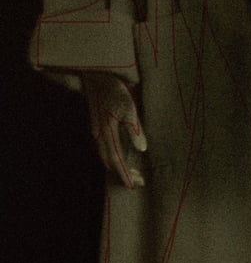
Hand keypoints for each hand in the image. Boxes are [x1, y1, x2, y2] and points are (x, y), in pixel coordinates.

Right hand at [81, 72, 147, 188]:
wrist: (96, 76)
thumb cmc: (114, 90)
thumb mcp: (129, 108)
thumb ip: (134, 129)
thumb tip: (142, 149)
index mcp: (106, 133)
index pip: (116, 161)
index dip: (124, 174)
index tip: (134, 186)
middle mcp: (98, 136)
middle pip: (109, 162)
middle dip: (122, 174)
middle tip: (138, 181)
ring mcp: (95, 132)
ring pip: (105, 156)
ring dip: (117, 167)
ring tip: (132, 172)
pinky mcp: (96, 127)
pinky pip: (103, 149)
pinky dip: (112, 157)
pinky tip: (120, 157)